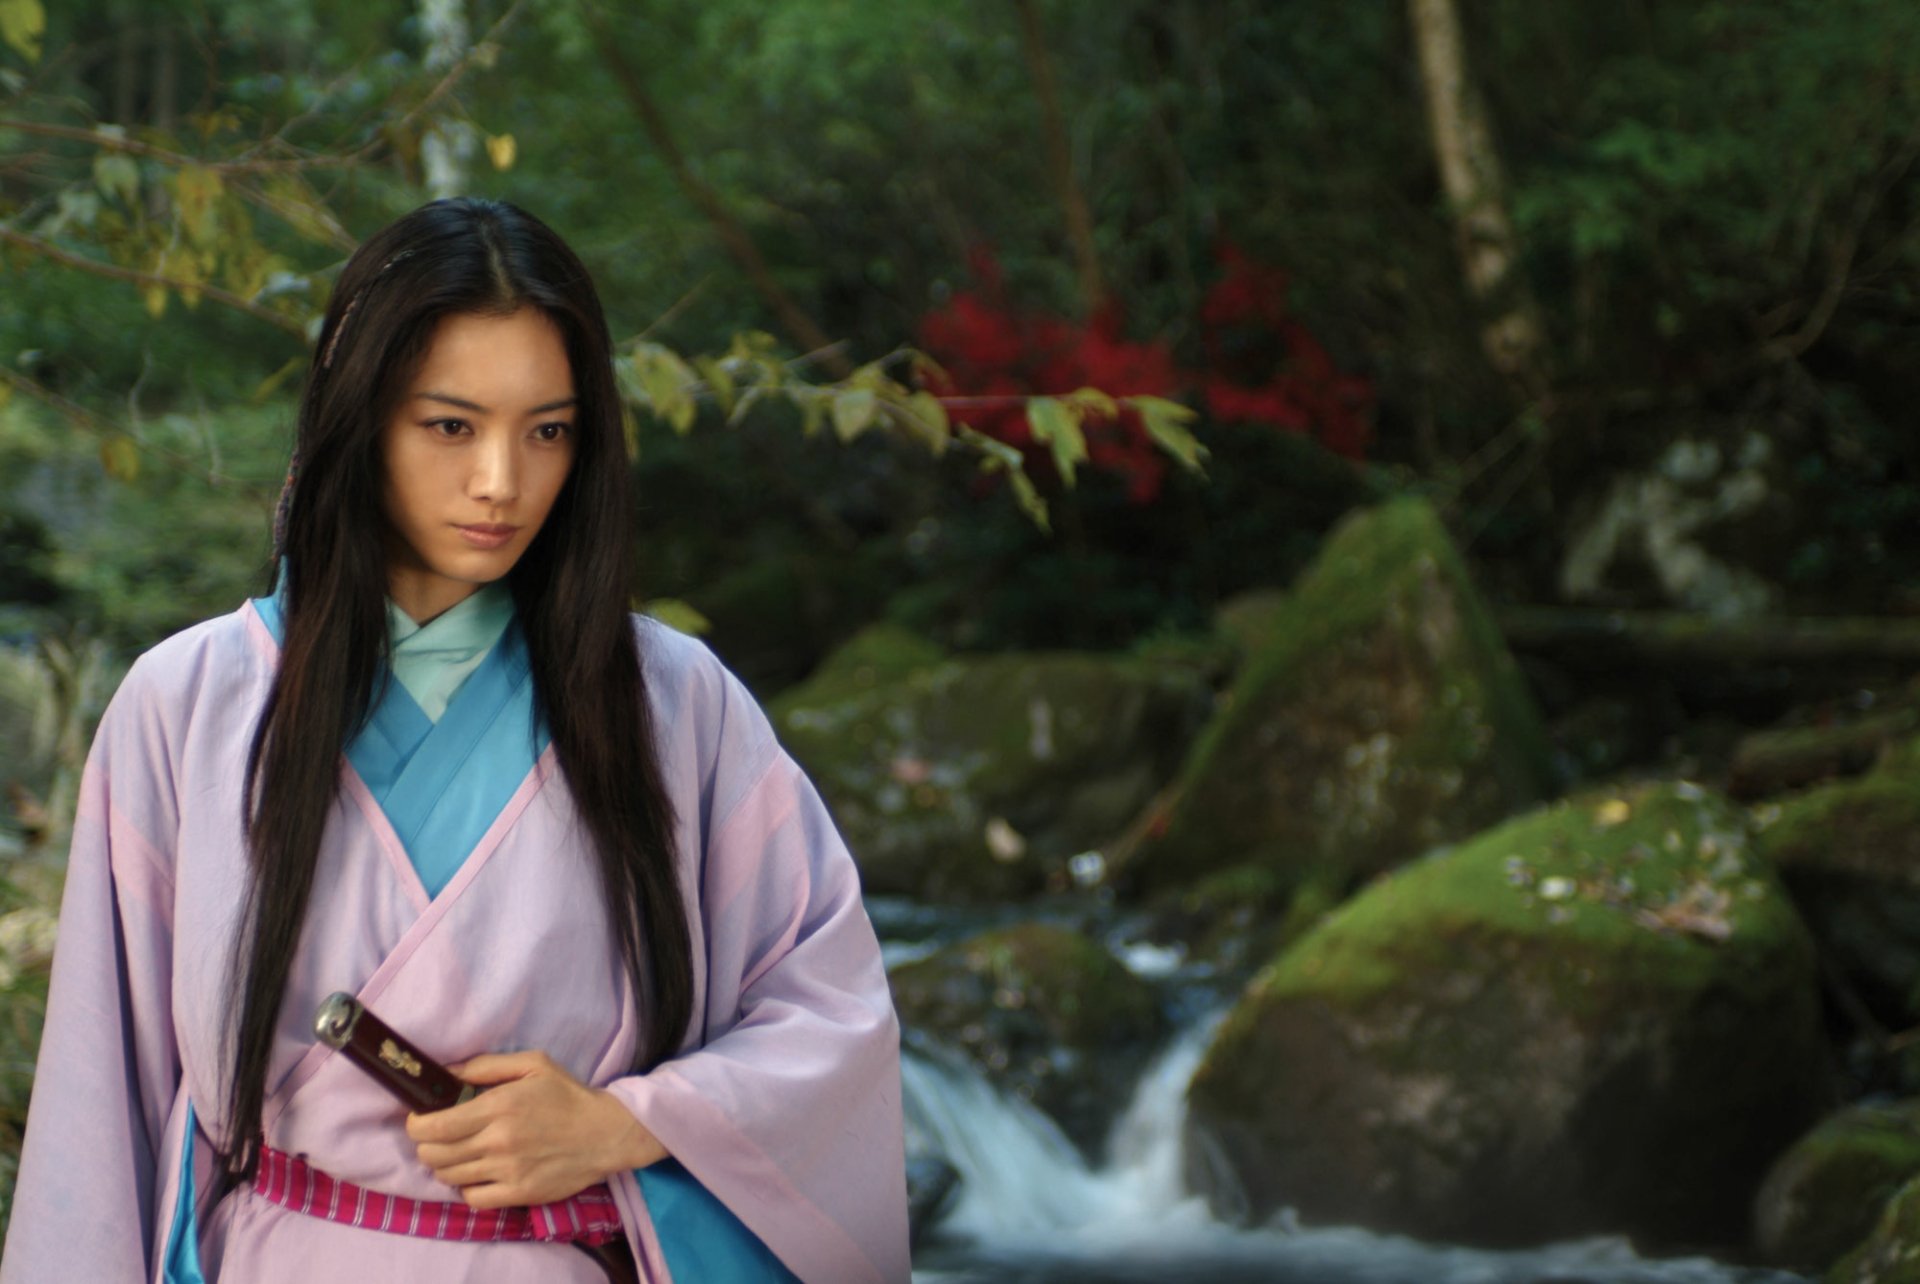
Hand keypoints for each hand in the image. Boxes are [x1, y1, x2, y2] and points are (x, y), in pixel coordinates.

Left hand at [405, 1050, 668, 1208]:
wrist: (605, 1133)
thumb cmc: (568, 1095)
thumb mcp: (533, 1064)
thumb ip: (486, 1066)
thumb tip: (446, 1072)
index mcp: (498, 1107)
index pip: (434, 1126)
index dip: (416, 1125)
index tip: (419, 1119)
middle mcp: (498, 1142)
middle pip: (434, 1155)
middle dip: (426, 1145)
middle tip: (437, 1136)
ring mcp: (507, 1171)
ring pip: (449, 1177)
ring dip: (445, 1166)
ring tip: (459, 1153)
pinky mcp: (518, 1194)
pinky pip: (473, 1199)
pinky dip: (467, 1188)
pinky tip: (478, 1174)